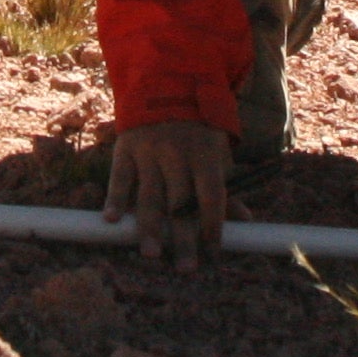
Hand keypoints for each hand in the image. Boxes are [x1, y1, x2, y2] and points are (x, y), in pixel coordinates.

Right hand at [104, 121, 231, 271]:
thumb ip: (223, 189)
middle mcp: (176, 153)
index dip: (213, 226)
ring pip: (149, 195)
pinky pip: (119, 177)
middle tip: (185, 269)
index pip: (211, 196)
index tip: (212, 253)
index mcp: (204, 154)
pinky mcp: (125, 148)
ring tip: (151, 255)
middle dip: (183, 238)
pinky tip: (112, 220)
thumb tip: (245, 221)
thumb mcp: (216, 154)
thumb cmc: (197, 132)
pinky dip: (115, 198)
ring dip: (149, 227)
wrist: (165, 87)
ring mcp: (148, 151)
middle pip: (179, 203)